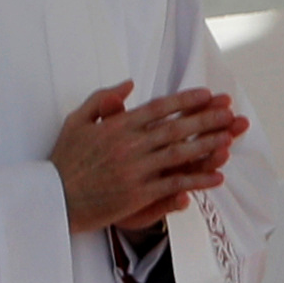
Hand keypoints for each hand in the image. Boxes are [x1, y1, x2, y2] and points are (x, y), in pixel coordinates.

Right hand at [50, 82, 245, 234]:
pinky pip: (174, 184)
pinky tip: (217, 176)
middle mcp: (129, 145)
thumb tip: (129, 84)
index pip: (158, 108)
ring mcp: (135, 170)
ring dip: (207, 145)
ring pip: (179, 154)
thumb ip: (103, 99)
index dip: (185, 100)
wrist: (53, 198)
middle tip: (230, 111)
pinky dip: (197, 180)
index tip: (207, 93)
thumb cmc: (65, 159)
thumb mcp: (77, 121)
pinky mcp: (138, 194)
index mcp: (117, 126)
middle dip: (206, 118)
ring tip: (230, 138)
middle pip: (175, 128)